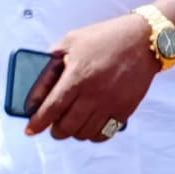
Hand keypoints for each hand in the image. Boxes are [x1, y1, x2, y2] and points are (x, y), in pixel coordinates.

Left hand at [25, 13, 158, 141]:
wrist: (143, 40)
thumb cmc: (105, 37)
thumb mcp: (72, 41)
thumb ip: (52, 61)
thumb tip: (36, 83)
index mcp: (77, 76)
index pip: (52, 108)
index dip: (38, 123)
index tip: (31, 130)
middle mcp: (93, 94)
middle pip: (67, 127)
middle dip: (55, 130)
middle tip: (53, 125)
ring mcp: (111, 104)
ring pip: (84, 133)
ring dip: (74, 132)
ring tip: (72, 124)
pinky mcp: (125, 110)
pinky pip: (105, 134)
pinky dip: (93, 135)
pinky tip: (90, 126)